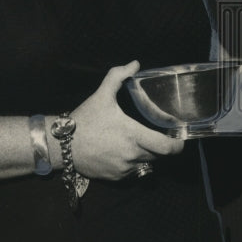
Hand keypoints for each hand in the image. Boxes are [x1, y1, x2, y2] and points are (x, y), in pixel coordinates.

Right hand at [70, 60, 182, 180]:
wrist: (62, 144)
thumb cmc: (85, 119)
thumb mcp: (102, 95)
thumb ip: (118, 76)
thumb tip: (135, 63)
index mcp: (133, 135)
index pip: (167, 148)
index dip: (178, 145)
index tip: (179, 138)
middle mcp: (132, 155)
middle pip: (159, 156)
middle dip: (161, 147)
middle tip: (158, 135)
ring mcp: (124, 169)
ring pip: (147, 164)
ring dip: (147, 155)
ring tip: (139, 142)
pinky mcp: (115, 178)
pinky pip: (133, 172)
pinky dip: (134, 163)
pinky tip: (125, 152)